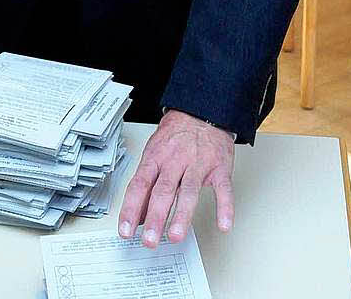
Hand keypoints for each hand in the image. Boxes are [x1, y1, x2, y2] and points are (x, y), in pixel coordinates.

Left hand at [118, 109, 233, 248]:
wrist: (201, 111)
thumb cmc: (175, 136)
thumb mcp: (155, 154)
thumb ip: (147, 184)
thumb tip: (137, 216)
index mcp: (155, 157)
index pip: (139, 185)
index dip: (131, 209)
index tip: (125, 230)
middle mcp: (175, 161)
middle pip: (163, 190)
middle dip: (155, 217)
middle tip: (149, 240)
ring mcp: (198, 163)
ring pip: (188, 190)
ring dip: (182, 215)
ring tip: (175, 235)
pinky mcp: (219, 167)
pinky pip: (223, 189)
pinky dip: (225, 207)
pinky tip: (223, 224)